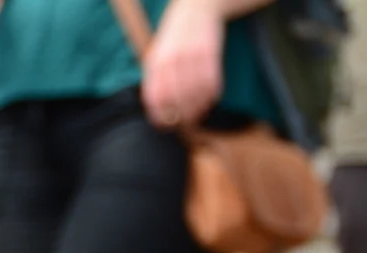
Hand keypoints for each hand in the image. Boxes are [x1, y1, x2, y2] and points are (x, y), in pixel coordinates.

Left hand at [142, 0, 225, 127]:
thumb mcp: (159, 52)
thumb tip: (158, 108)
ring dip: (199, 108)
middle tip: (188, 122)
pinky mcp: (210, 54)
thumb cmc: (176, 35)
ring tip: (200, 113)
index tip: (165, 126)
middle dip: (183, 116)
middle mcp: (172, 59)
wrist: (196, 7)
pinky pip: (212, 84)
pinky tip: (211, 99)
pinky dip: (212, 96)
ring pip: (196, 94)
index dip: (159, 116)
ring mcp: (191, 56)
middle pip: (177, 100)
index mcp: (156, 60)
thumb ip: (157, 77)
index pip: (154, 97)